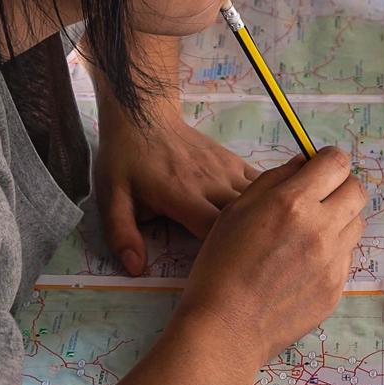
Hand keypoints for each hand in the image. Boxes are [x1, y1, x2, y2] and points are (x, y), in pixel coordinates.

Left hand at [94, 106, 259, 275]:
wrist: (143, 115)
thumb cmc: (126, 160)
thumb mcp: (111, 197)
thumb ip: (122, 234)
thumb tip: (136, 268)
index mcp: (182, 195)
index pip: (215, 230)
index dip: (223, 253)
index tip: (222, 267)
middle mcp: (210, 182)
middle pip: (246, 217)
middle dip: (252, 241)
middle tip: (252, 261)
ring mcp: (226, 169)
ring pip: (261, 199)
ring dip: (265, 221)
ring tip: (271, 242)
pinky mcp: (233, 161)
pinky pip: (262, 182)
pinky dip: (270, 200)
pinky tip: (271, 216)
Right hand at [176, 146, 365, 366]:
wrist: (226, 327)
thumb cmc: (221, 266)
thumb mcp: (236, 211)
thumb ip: (274, 180)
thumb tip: (304, 164)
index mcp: (292, 203)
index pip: (337, 163)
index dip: (328, 160)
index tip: (320, 167)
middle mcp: (320, 229)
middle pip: (357, 191)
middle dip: (340, 187)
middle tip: (320, 197)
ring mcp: (332, 261)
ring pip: (356, 224)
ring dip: (339, 220)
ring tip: (310, 233)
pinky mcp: (336, 287)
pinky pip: (346, 257)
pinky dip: (332, 252)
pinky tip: (304, 264)